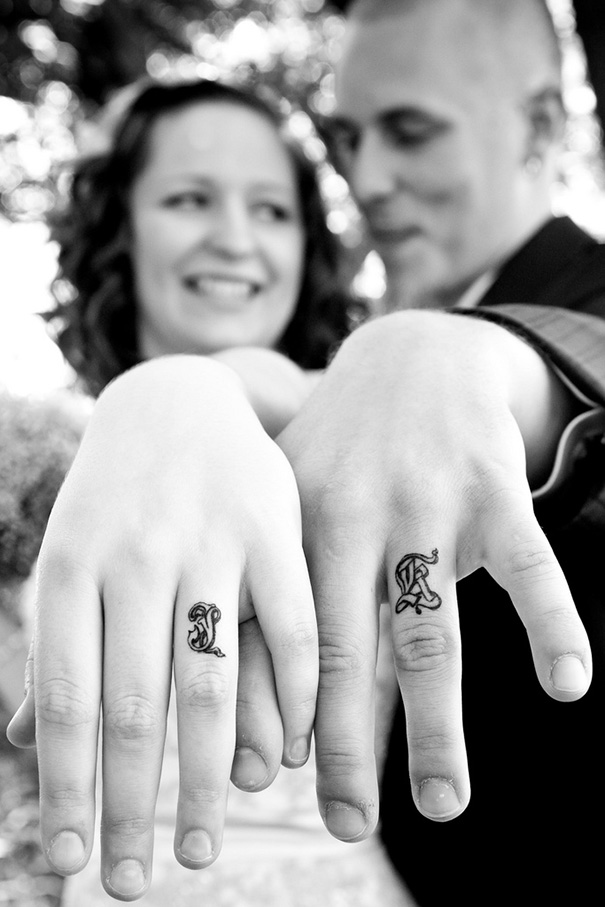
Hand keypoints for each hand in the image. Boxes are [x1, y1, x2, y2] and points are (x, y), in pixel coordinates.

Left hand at [8, 355, 317, 899]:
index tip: (71, 861)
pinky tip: (289, 755)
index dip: (67, 785)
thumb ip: (60, 644)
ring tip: (200, 848)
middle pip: (135, 706)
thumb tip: (21, 745)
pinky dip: (292, 700)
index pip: (64, 698)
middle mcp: (135, 558)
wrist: (175, 402)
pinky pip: (291, 630)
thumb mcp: (70, 556)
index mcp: (71, 568)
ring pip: (210, 681)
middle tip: (134, 883)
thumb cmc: (116, 500)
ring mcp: (209, 541)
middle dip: (132, 806)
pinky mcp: (273, 528)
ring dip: (207, 779)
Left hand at [278, 309, 591, 839]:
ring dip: (438, 723)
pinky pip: (528, 566)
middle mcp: (353, 517)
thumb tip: (277, 717)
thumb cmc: (344, 448)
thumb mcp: (296, 502)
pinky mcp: (494, 489)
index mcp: (294, 526)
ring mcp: (426, 503)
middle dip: (344, 745)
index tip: (271, 785)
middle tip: (347, 825)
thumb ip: (288, 594)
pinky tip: (569, 683)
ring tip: (445, 804)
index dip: (274, 712)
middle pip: (348, 650)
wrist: (410, 354)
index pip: (281, 637)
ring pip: (431, 629)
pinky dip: (551, 623)